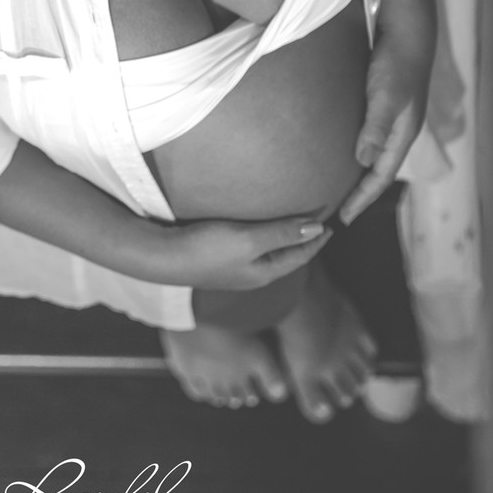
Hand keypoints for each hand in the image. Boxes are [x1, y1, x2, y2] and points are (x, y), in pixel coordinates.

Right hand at [166, 216, 332, 289]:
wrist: (162, 256)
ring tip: (291, 220)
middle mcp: (252, 273)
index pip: (300, 255)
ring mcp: (234, 267)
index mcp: (264, 272)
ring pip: (268, 250)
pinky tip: (256, 223)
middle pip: (286, 255)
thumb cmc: (207, 249)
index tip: (330, 223)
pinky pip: (250, 245)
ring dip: (282, 235)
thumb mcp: (250, 240)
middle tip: (315, 220)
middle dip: (302, 239)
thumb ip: (283, 233)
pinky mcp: (218, 256)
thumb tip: (317, 228)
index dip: (316, 239)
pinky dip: (262, 233)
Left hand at [338, 40, 429, 225]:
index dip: (363, 198)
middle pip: (378, 170)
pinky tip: (336, 148)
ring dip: (356, 172)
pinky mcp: (380, 103)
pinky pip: (366, 135)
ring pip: (372, 153)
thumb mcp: (386, 94)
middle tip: (337, 211)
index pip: (381, 177)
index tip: (343, 218)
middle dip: (360, 192)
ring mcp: (390, 117)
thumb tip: (364, 161)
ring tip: (335, 187)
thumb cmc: (397, 61)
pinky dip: (354, 149)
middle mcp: (398, 130)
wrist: (406, 28)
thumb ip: (376, 126)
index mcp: (402, 134)